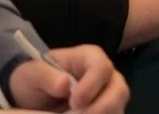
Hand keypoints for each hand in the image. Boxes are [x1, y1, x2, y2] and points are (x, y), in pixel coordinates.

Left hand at [7, 44, 127, 112]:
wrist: (32, 98)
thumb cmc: (33, 79)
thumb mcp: (31, 74)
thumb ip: (45, 76)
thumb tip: (64, 84)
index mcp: (90, 58)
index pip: (102, 67)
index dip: (92, 85)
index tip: (74, 102)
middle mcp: (105, 76)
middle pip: (119, 90)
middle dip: (102, 107)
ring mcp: (109, 94)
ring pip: (118, 107)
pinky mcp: (107, 110)